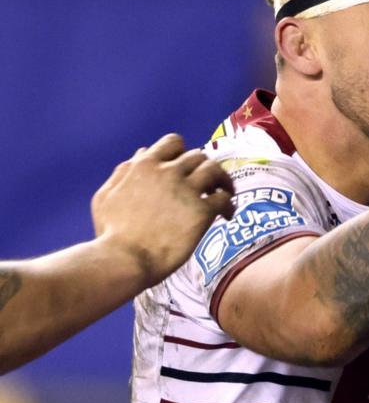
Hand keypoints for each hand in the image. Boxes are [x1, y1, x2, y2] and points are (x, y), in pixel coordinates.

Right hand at [92, 134, 234, 286]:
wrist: (124, 260)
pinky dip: (229, 204)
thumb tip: (142, 152)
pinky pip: (224, 199)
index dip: (184, 153)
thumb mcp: (106, 196)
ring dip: (223, 181)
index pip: (173, 143)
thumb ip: (124, 172)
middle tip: (208, 186)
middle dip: (205, 168)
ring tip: (224, 195)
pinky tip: (226, 216)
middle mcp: (168, 172)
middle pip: (199, 157)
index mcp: (144, 165)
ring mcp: (186, 190)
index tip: (187, 168)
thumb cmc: (111, 234)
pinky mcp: (202, 211)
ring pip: (216, 172)